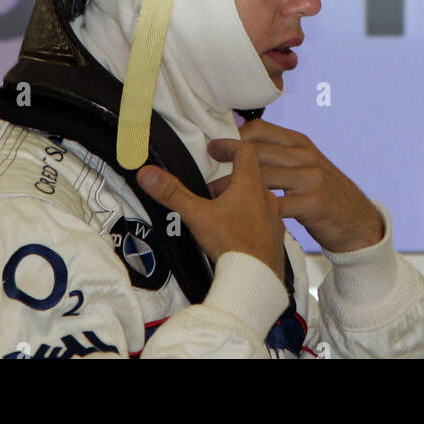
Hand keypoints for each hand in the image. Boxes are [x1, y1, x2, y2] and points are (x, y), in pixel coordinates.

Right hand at [136, 153, 285, 280]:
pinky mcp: (275, 236)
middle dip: (225, 180)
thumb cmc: (232, 244)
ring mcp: (274, 217)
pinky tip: (233, 234)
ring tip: (216, 214)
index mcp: (251, 184)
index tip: (212, 149)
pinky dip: (247, 218)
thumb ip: (172, 193)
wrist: (257, 279)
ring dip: (237, 199)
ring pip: (255, 198)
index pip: (245, 150)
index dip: (227, 145)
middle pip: (249, 176)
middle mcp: (267, 197)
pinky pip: (262, 218)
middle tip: (207, 192)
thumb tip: (148, 173)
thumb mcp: (197, 215)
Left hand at [209, 118, 383, 253]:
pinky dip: (257, 210)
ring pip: (263, 176)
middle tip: (206, 166)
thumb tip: (244, 148)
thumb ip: (282, 156)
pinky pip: (278, 205)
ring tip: (213, 194)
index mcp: (302, 144)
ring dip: (233, 187)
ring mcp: (312, 179)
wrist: (358, 220)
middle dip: (228, 156)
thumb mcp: (308, 167)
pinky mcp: (315, 203)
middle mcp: (306, 157)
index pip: (262, 129)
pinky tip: (240, 217)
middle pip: (258, 150)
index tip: (215, 146)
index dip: (235, 135)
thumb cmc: (326, 195)